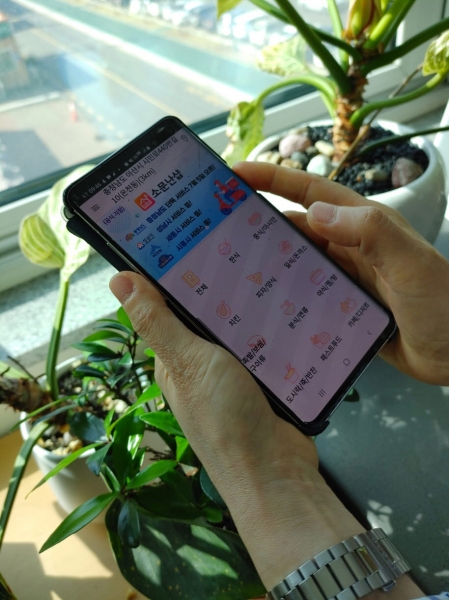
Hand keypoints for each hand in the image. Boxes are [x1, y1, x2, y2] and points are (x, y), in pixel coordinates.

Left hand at [109, 272, 364, 588]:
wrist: (275, 472)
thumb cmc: (224, 418)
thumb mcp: (188, 363)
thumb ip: (158, 322)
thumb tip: (117, 279)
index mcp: (175, 358)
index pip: (172, 307)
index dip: (180, 275)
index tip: (197, 238)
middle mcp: (202, 364)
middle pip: (212, 315)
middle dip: (227, 286)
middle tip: (249, 244)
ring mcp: (237, 374)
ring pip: (244, 328)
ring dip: (257, 306)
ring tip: (276, 264)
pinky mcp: (267, 381)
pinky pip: (271, 346)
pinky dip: (280, 328)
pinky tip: (294, 303)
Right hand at [234, 161, 448, 385]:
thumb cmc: (443, 302)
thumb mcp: (410, 262)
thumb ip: (370, 233)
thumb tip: (314, 214)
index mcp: (363, 225)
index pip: (310, 193)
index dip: (273, 179)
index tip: (236, 174)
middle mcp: (349, 247)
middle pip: (296, 229)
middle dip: (259, 225)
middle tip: (218, 231)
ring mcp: (345, 279)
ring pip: (296, 265)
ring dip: (268, 266)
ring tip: (229, 273)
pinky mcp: (343, 309)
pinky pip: (306, 298)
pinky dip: (283, 299)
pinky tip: (262, 309)